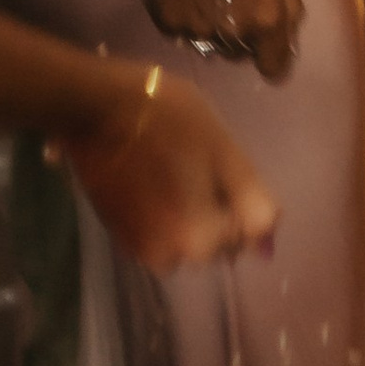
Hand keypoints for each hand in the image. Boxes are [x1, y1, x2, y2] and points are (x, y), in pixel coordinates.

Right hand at [62, 66, 280, 270]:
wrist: (98, 109)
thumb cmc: (170, 119)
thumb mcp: (226, 152)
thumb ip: (252, 201)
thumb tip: (266, 247)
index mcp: (197, 240)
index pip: (244, 238)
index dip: (241, 202)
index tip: (225, 169)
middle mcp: (166, 256)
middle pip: (214, 243)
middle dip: (217, 212)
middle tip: (202, 165)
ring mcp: (138, 246)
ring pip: (185, 239)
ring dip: (190, 214)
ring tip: (179, 170)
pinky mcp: (117, 231)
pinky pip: (158, 232)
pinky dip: (164, 212)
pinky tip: (156, 176)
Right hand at [142, 0, 303, 81]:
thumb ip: (289, 9)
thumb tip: (288, 41)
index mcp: (263, 22)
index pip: (273, 68)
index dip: (272, 57)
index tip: (267, 45)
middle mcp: (229, 36)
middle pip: (239, 54)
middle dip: (241, 36)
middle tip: (235, 2)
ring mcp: (194, 32)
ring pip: (209, 45)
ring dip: (212, 29)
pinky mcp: (166, 24)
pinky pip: (181, 33)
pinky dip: (186, 19)